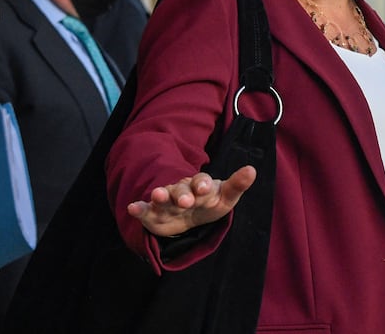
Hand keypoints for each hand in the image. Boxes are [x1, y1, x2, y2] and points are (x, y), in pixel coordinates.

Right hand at [127, 165, 256, 236]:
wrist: (191, 215)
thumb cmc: (210, 203)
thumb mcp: (226, 197)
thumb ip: (237, 185)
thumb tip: (252, 169)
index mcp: (201, 185)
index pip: (202, 181)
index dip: (203, 183)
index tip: (206, 187)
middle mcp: (182, 190)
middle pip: (181, 189)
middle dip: (182, 194)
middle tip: (186, 201)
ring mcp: (167, 201)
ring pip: (163, 196)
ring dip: (160, 194)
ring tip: (156, 195)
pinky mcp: (153, 213)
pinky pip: (145, 210)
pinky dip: (139, 209)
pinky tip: (132, 208)